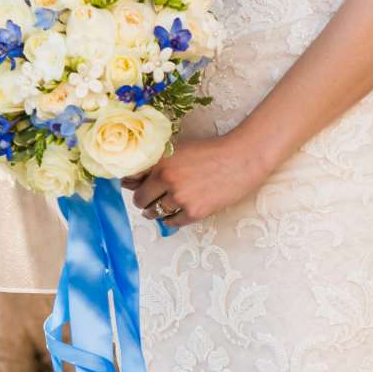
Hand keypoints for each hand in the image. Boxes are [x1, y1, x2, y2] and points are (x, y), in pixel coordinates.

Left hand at [124, 130, 269, 228]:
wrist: (241, 159)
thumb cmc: (211, 152)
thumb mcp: (180, 149)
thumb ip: (158, 162)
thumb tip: (131, 179)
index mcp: (162, 162)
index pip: (132, 180)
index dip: (133, 185)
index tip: (134, 188)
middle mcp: (168, 180)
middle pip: (140, 200)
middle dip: (143, 201)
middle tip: (147, 202)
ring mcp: (181, 198)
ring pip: (155, 212)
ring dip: (155, 212)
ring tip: (160, 208)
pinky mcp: (194, 212)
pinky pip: (172, 222)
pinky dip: (170, 220)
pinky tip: (174, 214)